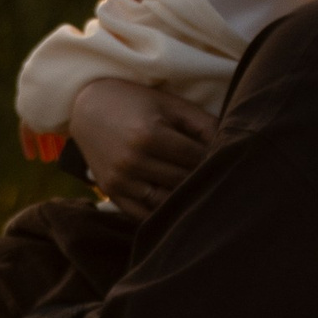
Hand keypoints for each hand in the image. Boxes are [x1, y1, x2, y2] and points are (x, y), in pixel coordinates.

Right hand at [66, 78, 218, 215]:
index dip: (216, 160)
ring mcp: (120, 180)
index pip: (197, 158)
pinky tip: (178, 207)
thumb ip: (202, 123)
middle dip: (204, 179)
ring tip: (202, 194)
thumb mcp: (169, 104)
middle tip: (221, 180)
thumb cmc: (135, 102)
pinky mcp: (111, 192)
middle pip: (184, 181)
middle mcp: (133, 160)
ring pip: (166, 202)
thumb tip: (231, 145)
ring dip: (187, 200)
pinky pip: (143, 215)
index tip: (230, 162)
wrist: (86, 107)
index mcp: (150, 134)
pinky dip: (163, 214)